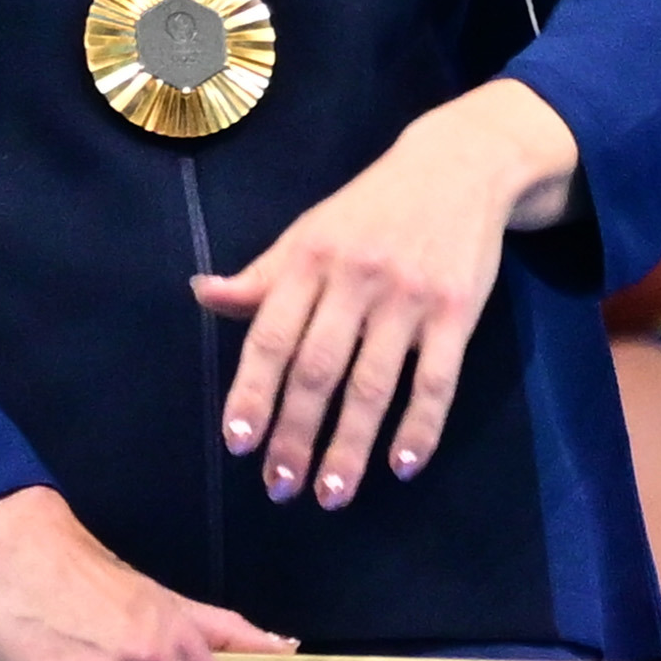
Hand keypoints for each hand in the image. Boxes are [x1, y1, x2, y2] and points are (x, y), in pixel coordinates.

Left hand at [193, 78, 574, 507]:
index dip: (252, 391)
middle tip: (280, 487)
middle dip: (296, 434)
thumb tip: (202, 295)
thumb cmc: (370, 209)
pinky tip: (402, 465)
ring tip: (333, 494)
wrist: (458, 165)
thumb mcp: (309, 230)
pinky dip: (420, 426)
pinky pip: (436, 379)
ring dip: (351, 445)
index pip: (272, 336)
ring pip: (374, 383)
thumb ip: (262, 275)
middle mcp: (355, 279)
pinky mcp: (456, 311)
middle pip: (319, 369)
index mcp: (310, 259)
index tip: (239, 444)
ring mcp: (408, 297)